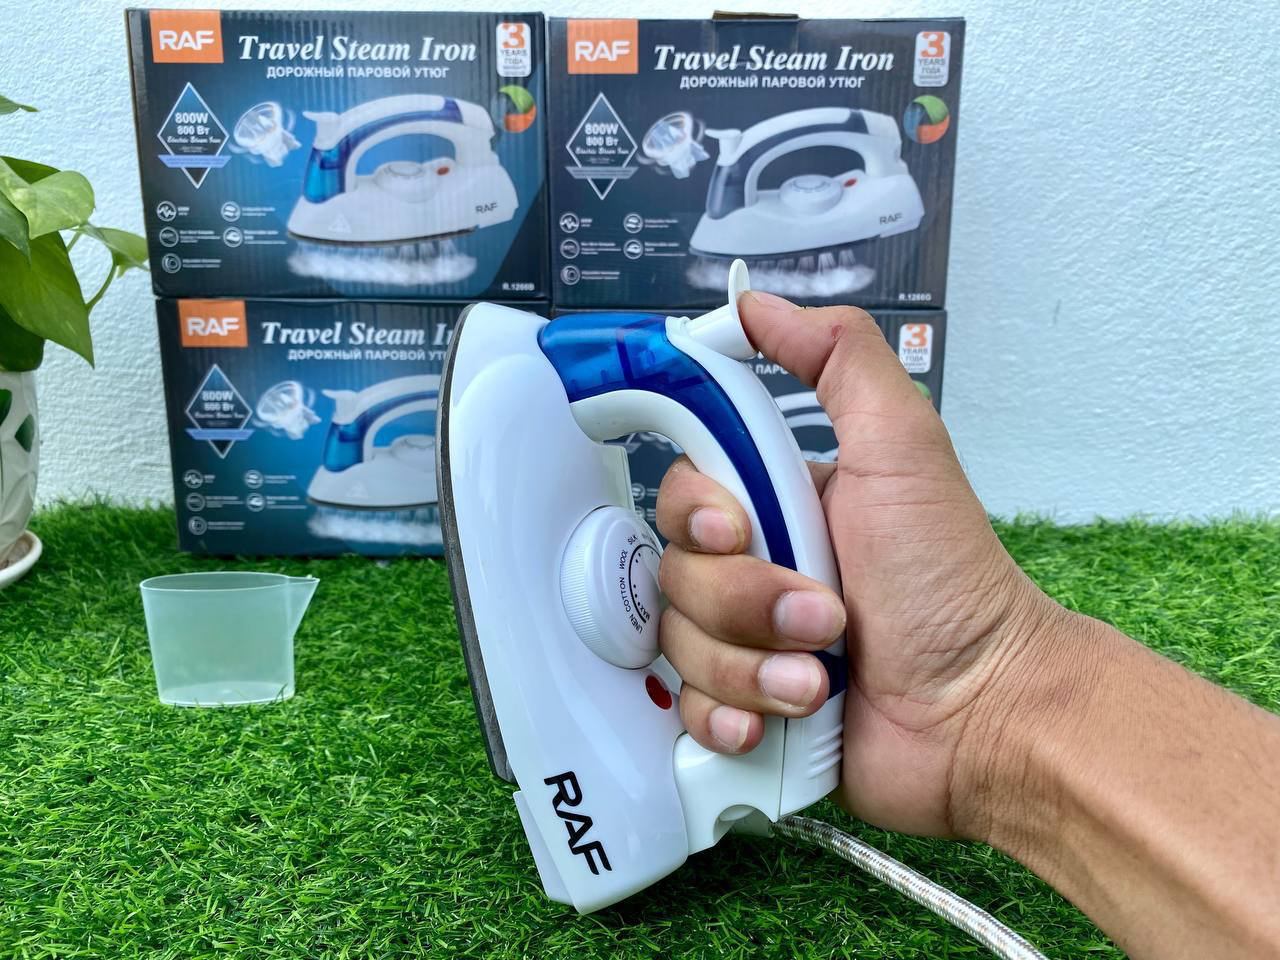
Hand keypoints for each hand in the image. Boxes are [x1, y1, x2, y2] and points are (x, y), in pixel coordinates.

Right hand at [657, 292, 1064, 837]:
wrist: (982, 713)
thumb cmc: (951, 584)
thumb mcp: (903, 448)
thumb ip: (838, 359)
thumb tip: (759, 305)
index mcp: (780, 503)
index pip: (682, 491)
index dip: (696, 513)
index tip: (737, 529)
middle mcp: (756, 571)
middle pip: (676, 572)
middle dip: (745, 600)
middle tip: (823, 612)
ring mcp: (749, 644)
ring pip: (681, 644)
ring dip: (754, 664)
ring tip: (823, 675)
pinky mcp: (749, 708)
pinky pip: (690, 710)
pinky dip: (736, 718)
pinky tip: (780, 720)